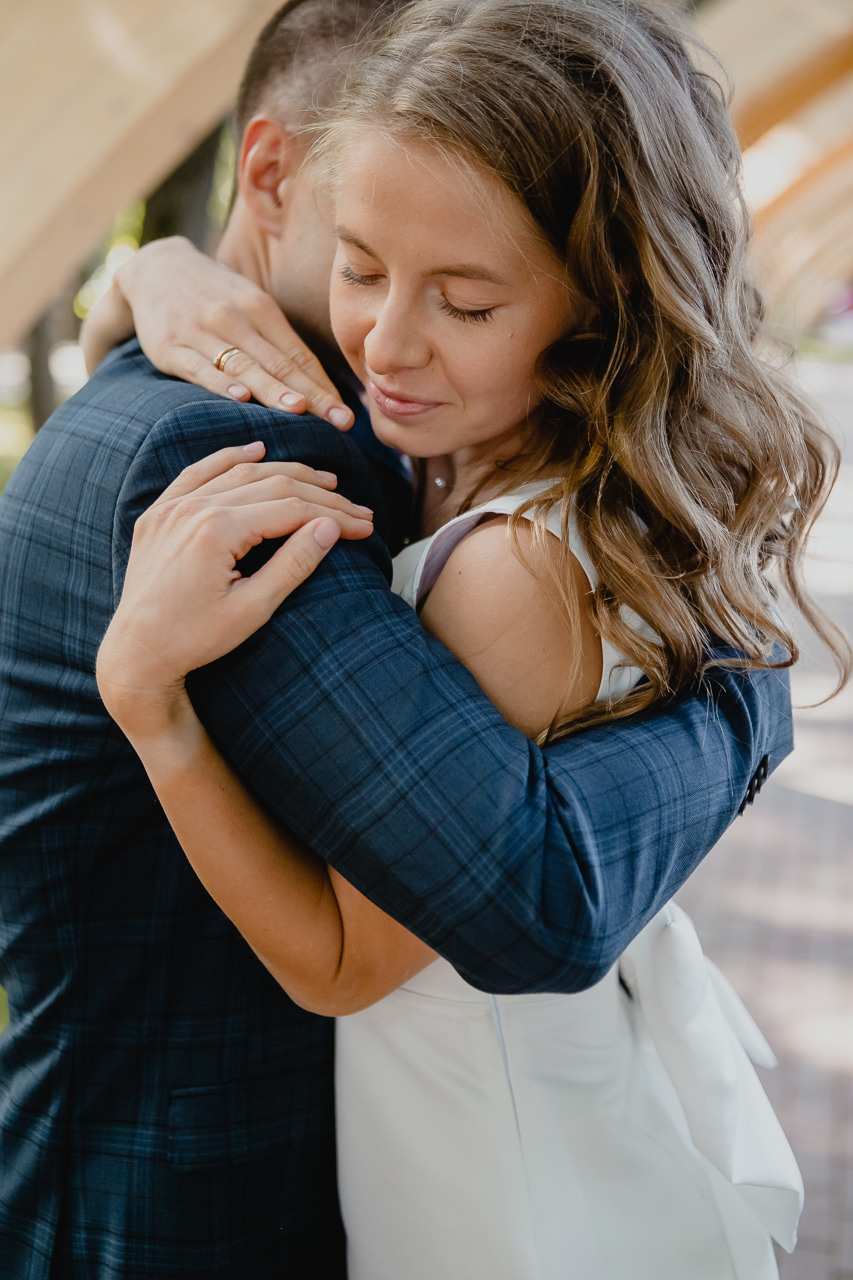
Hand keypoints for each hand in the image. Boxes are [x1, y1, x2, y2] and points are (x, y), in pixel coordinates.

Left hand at [97, 442, 371, 734]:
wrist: (136, 653)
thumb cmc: (194, 640)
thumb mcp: (252, 609)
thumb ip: (293, 564)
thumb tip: (330, 527)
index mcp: (218, 531)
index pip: (292, 509)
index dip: (334, 515)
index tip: (364, 526)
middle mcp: (194, 508)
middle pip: (272, 486)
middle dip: (321, 495)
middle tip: (356, 507)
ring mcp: (173, 508)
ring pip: (240, 474)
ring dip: (285, 472)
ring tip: (324, 481)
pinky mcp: (159, 514)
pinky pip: (198, 473)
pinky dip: (228, 459)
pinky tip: (255, 451)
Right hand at [112, 238, 354, 428]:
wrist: (156, 268)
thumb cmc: (216, 296)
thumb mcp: (250, 304)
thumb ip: (279, 341)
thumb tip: (319, 383)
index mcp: (261, 308)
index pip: (299, 355)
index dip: (324, 387)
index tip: (348, 414)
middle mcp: (234, 318)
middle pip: (279, 364)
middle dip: (312, 396)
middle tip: (340, 421)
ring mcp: (201, 332)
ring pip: (244, 367)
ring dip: (273, 391)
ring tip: (300, 412)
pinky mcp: (171, 347)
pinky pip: (199, 368)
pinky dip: (219, 384)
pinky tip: (240, 398)